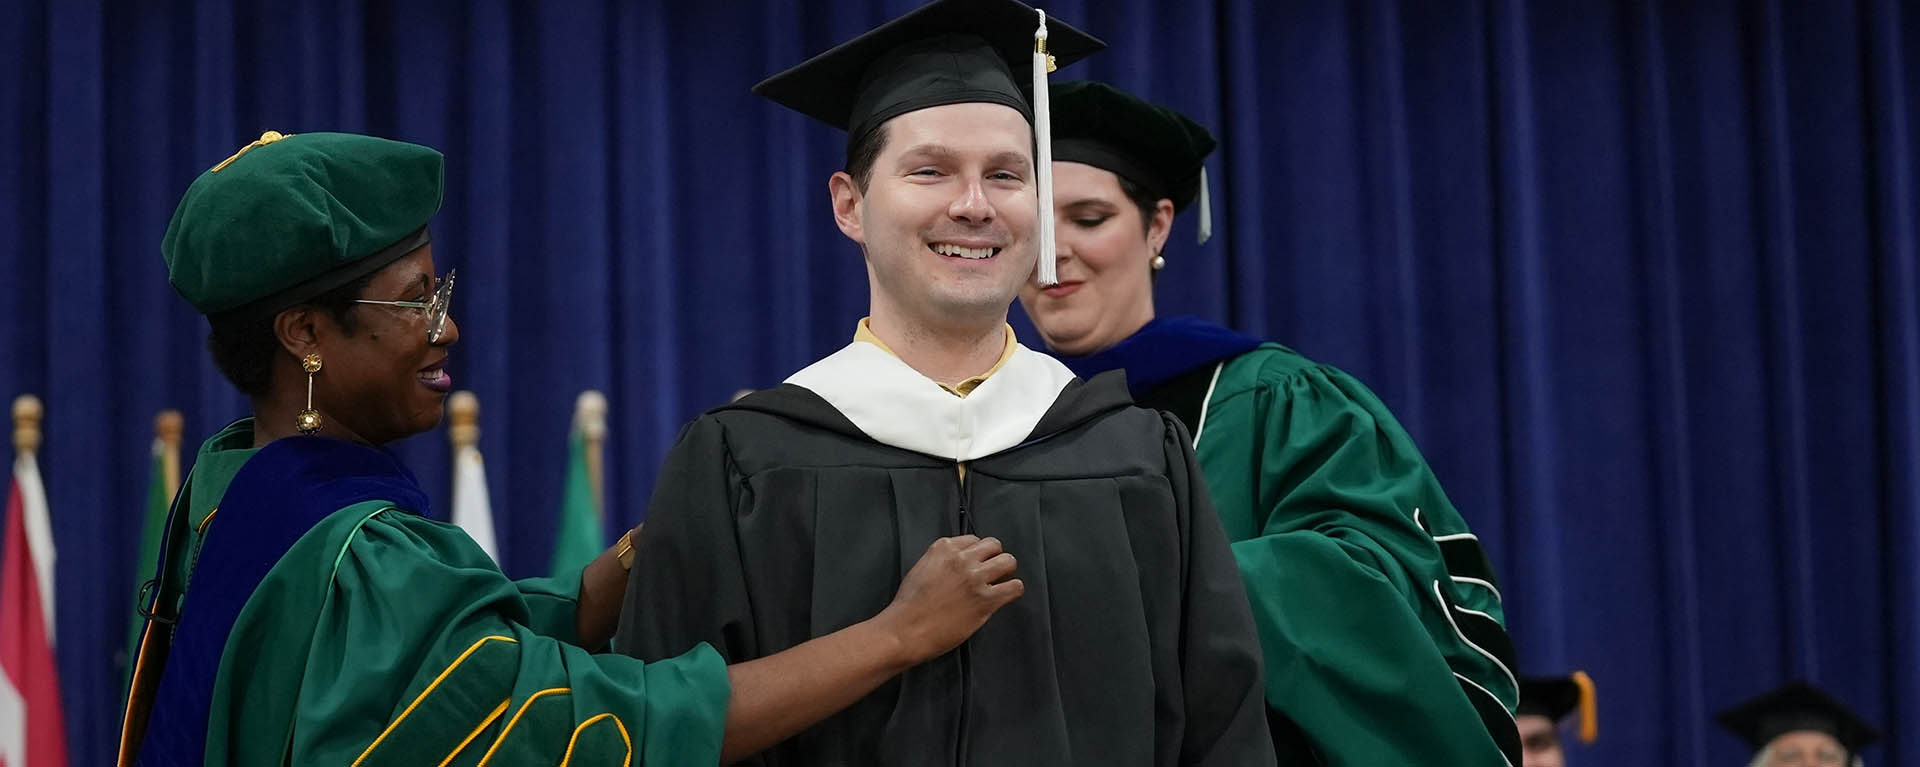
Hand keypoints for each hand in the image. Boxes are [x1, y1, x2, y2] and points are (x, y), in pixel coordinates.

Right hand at [873, 535, 1024, 664]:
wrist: (906, 629)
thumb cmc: (909, 605)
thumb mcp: (921, 568)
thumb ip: (941, 561)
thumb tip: (958, 565)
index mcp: (944, 548)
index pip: (974, 540)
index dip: (978, 553)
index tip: (977, 564)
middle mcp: (962, 559)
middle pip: (994, 546)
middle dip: (995, 558)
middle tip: (992, 572)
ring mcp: (975, 578)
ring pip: (1008, 562)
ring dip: (1006, 572)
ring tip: (1000, 583)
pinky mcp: (985, 600)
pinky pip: (1015, 587)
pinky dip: (1013, 591)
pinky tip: (1005, 597)